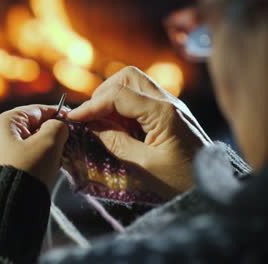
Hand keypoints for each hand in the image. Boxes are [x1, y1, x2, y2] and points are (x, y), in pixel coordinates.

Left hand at [0, 105, 68, 186]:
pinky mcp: (3, 166)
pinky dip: (39, 158)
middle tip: (67, 141)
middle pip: (32, 126)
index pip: (36, 110)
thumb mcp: (48, 143)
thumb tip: (60, 125)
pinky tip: (50, 167)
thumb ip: (58, 127)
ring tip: (58, 157)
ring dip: (47, 148)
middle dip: (52, 133)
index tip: (72, 119)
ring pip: (30, 142)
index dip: (56, 113)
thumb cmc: (28, 169)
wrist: (9, 205)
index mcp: (3, 122)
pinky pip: (25, 155)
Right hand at [68, 66, 210, 193]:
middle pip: (127, 77)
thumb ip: (115, 141)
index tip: (73, 119)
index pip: (118, 95)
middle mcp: (168, 101)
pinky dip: (123, 105)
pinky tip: (116, 125)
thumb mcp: (143, 166)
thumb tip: (91, 125)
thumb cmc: (181, 181)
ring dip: (112, 97)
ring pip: (134, 83)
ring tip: (101, 121)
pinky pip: (141, 97)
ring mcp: (170, 105)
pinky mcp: (169, 113)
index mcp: (163, 113)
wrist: (214, 185)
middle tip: (90, 117)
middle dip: (103, 93)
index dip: (91, 106)